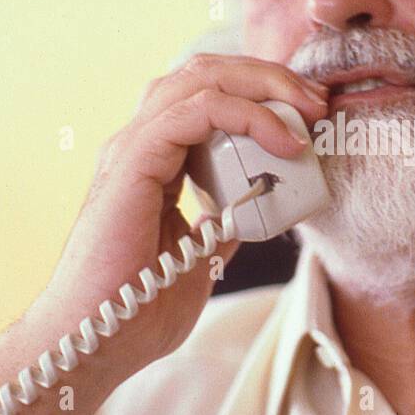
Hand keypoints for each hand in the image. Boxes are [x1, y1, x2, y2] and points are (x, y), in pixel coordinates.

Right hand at [35, 55, 328, 377]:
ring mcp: (133, 148)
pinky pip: (195, 111)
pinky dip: (246, 115)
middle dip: (271, 77)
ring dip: (265, 86)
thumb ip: (221, 221)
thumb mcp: (199, 254)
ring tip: (308, 111)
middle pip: (207, 72)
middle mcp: (140, 142)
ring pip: (202, 78)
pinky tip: (283, 142)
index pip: (208, 94)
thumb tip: (255, 204)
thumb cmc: (138, 307)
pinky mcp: (132, 162)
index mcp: (154, 159)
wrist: (96, 342)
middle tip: (318, 102)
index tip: (311, 116)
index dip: (262, 92)